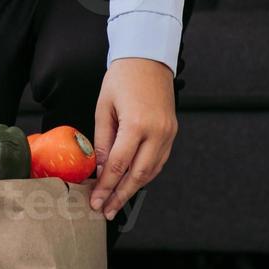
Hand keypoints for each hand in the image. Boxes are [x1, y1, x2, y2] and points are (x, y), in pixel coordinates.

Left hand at [90, 58, 176, 219]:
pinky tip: (131, 183)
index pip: (118, 165)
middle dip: (120, 195)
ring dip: (133, 189)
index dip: (106, 187)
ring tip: (117, 202)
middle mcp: (157, 132)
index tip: (96, 202)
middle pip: (138, 175)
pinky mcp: (172, 132)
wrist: (148, 58)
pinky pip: (159, 161)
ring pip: (151, 171)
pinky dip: (145, 174)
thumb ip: (102, 141)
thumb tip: (97, 170)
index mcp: (137, 125)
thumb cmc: (122, 79)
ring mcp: (168, 133)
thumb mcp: (104, 109)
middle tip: (106, 211)